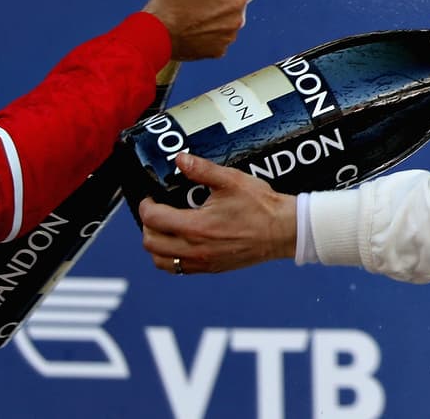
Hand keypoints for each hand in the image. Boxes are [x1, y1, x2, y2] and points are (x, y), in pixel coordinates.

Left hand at [140, 153, 295, 274]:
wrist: (283, 231)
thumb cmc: (261, 206)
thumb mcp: (231, 180)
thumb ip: (202, 169)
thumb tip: (180, 160)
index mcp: (196, 227)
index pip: (153, 220)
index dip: (146, 206)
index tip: (151, 198)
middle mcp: (195, 249)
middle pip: (151, 243)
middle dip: (147, 225)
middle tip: (156, 211)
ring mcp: (202, 263)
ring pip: (161, 262)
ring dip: (156, 245)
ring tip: (165, 228)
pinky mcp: (211, 268)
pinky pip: (178, 269)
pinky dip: (170, 257)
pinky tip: (180, 242)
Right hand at [143, 0, 258, 59]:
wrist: (155, 34)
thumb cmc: (172, 1)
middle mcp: (238, 20)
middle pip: (238, 0)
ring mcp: (228, 37)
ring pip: (229, 18)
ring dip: (216, 13)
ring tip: (192, 11)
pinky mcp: (218, 50)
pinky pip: (219, 34)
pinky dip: (209, 30)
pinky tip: (192, 26)